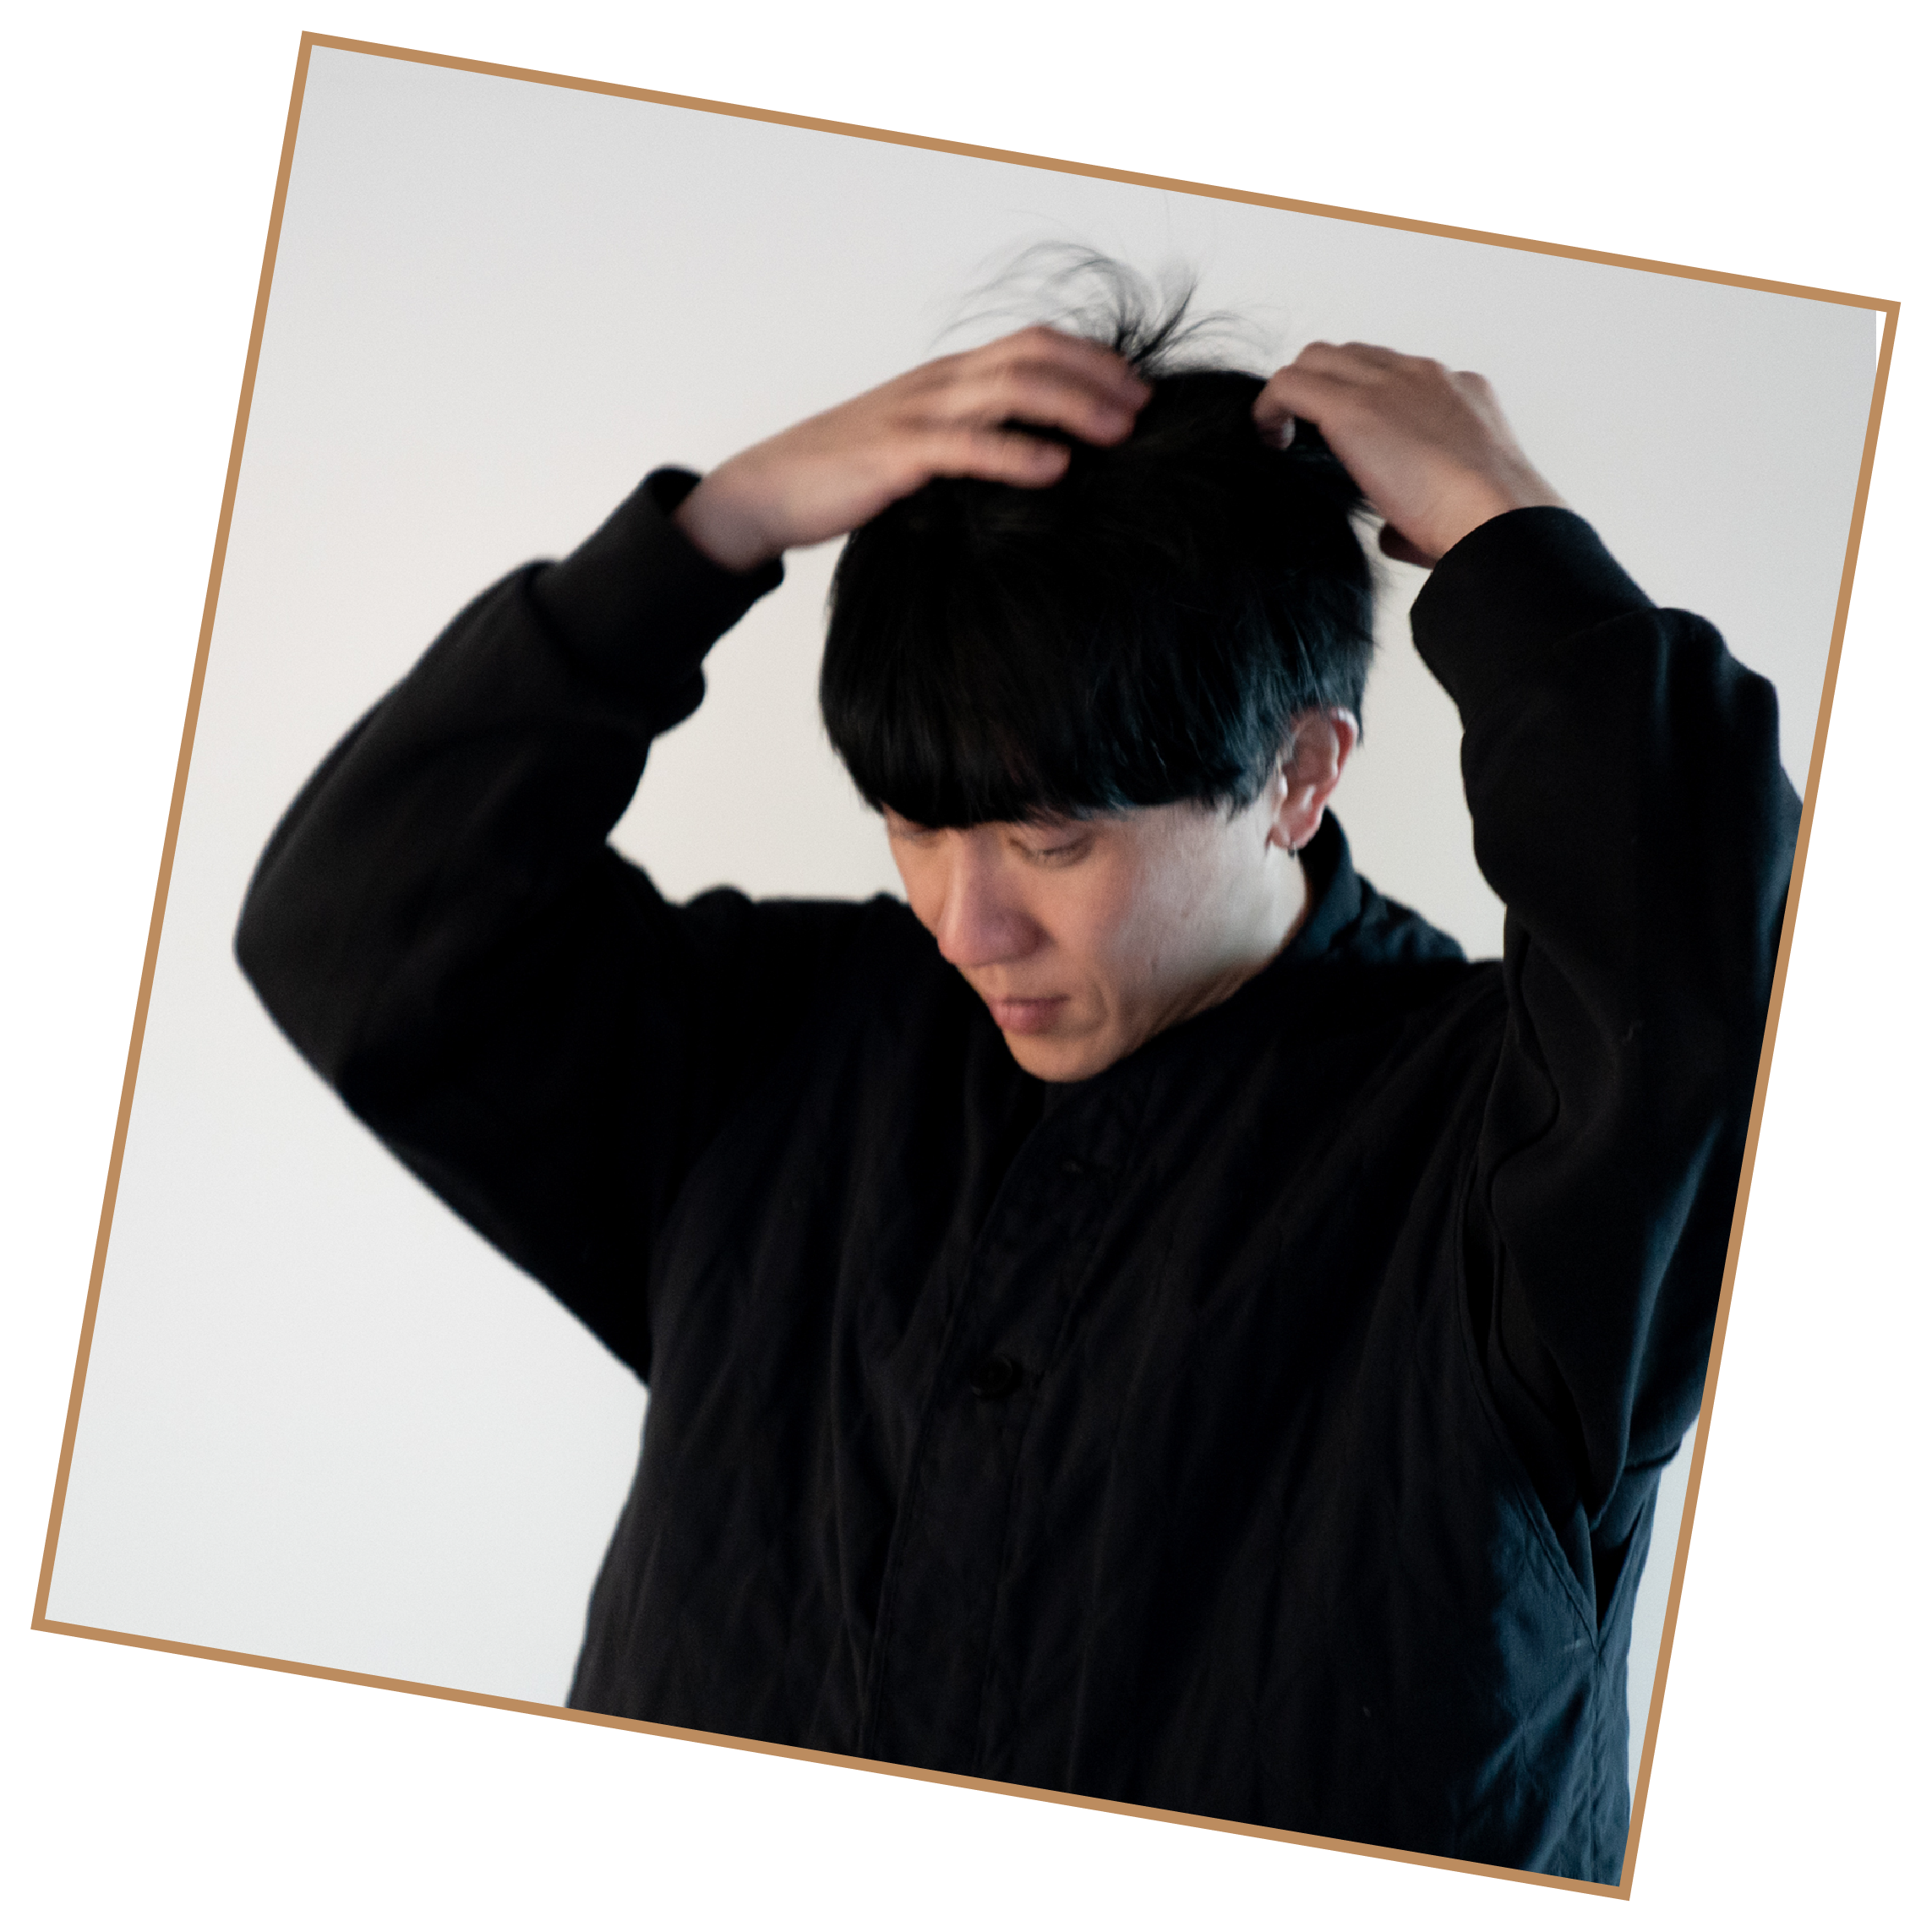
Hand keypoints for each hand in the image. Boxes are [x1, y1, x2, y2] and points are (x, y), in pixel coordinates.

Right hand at [674, 326, 1151, 571]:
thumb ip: (967, 447)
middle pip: (1032, 354)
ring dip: (1073, 406)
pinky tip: (1055, 469)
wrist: (763, 492)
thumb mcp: (916, 453)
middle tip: (1146, 410)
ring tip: (1119, 434)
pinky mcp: (895, 454)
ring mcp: (915, 413)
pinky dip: (1016, 453)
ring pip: (1009, 388)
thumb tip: (1032, 472)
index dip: (1089, 359)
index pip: (1030, 344)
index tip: (1135, 390)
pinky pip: (966, 445)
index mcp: (944, 379)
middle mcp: (936, 383)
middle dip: (1097, 377)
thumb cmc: (842, 479)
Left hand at [1252, 344, 1564, 566]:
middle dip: (1324, 388)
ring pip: (1319, 359)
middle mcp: (1424, 376)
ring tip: (1284, 439)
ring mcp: (1389, 384)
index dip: (1362, 399)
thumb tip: (1391, 532)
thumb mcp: (1458, 503)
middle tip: (1306, 437)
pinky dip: (1269, 410)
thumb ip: (1418, 506)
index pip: (1394, 374)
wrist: (1500, 521)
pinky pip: (1290, 385)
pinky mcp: (1354, 407)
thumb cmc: (1484, 528)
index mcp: (1457, 393)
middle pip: (1353, 356)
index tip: (1347, 441)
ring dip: (1298, 395)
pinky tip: (1268, 443)